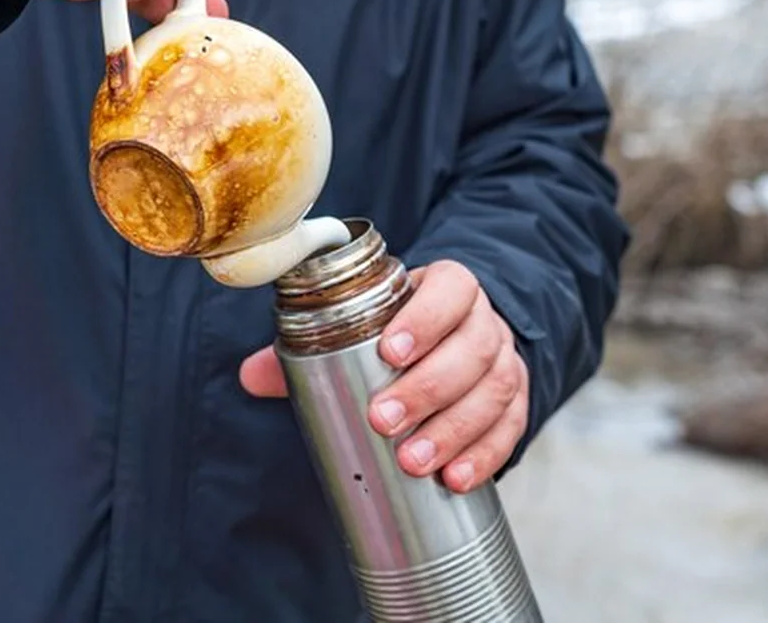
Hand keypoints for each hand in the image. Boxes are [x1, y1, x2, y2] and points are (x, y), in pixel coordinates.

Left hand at [240, 261, 529, 493]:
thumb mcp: (361, 327)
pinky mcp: (515, 404)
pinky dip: (485, 454)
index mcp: (448, 289)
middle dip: (428, 388)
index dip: (426, 318)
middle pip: (473, 349)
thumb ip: (308, 349)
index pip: (452, 289)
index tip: (389, 352)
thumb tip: (252, 375)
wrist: (454, 343)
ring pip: (494, 390)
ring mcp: (504, 363)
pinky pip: (511, 428)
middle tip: (383, 420)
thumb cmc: (398, 334)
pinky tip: (455, 478)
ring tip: (414, 461)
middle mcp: (484, 323)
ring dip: (454, 429)